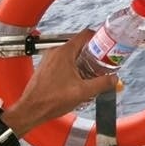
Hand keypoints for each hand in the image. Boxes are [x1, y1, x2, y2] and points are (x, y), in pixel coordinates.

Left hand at [4, 30, 118, 134]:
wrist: (30, 111)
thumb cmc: (50, 101)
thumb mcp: (83, 92)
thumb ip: (102, 84)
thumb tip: (114, 80)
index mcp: (64, 52)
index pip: (85, 35)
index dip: (99, 38)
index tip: (107, 45)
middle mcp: (55, 52)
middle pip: (79, 45)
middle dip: (93, 53)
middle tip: (102, 62)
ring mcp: (48, 60)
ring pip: (71, 54)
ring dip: (82, 61)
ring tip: (91, 72)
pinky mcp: (45, 68)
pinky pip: (62, 62)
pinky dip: (72, 67)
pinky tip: (77, 79)